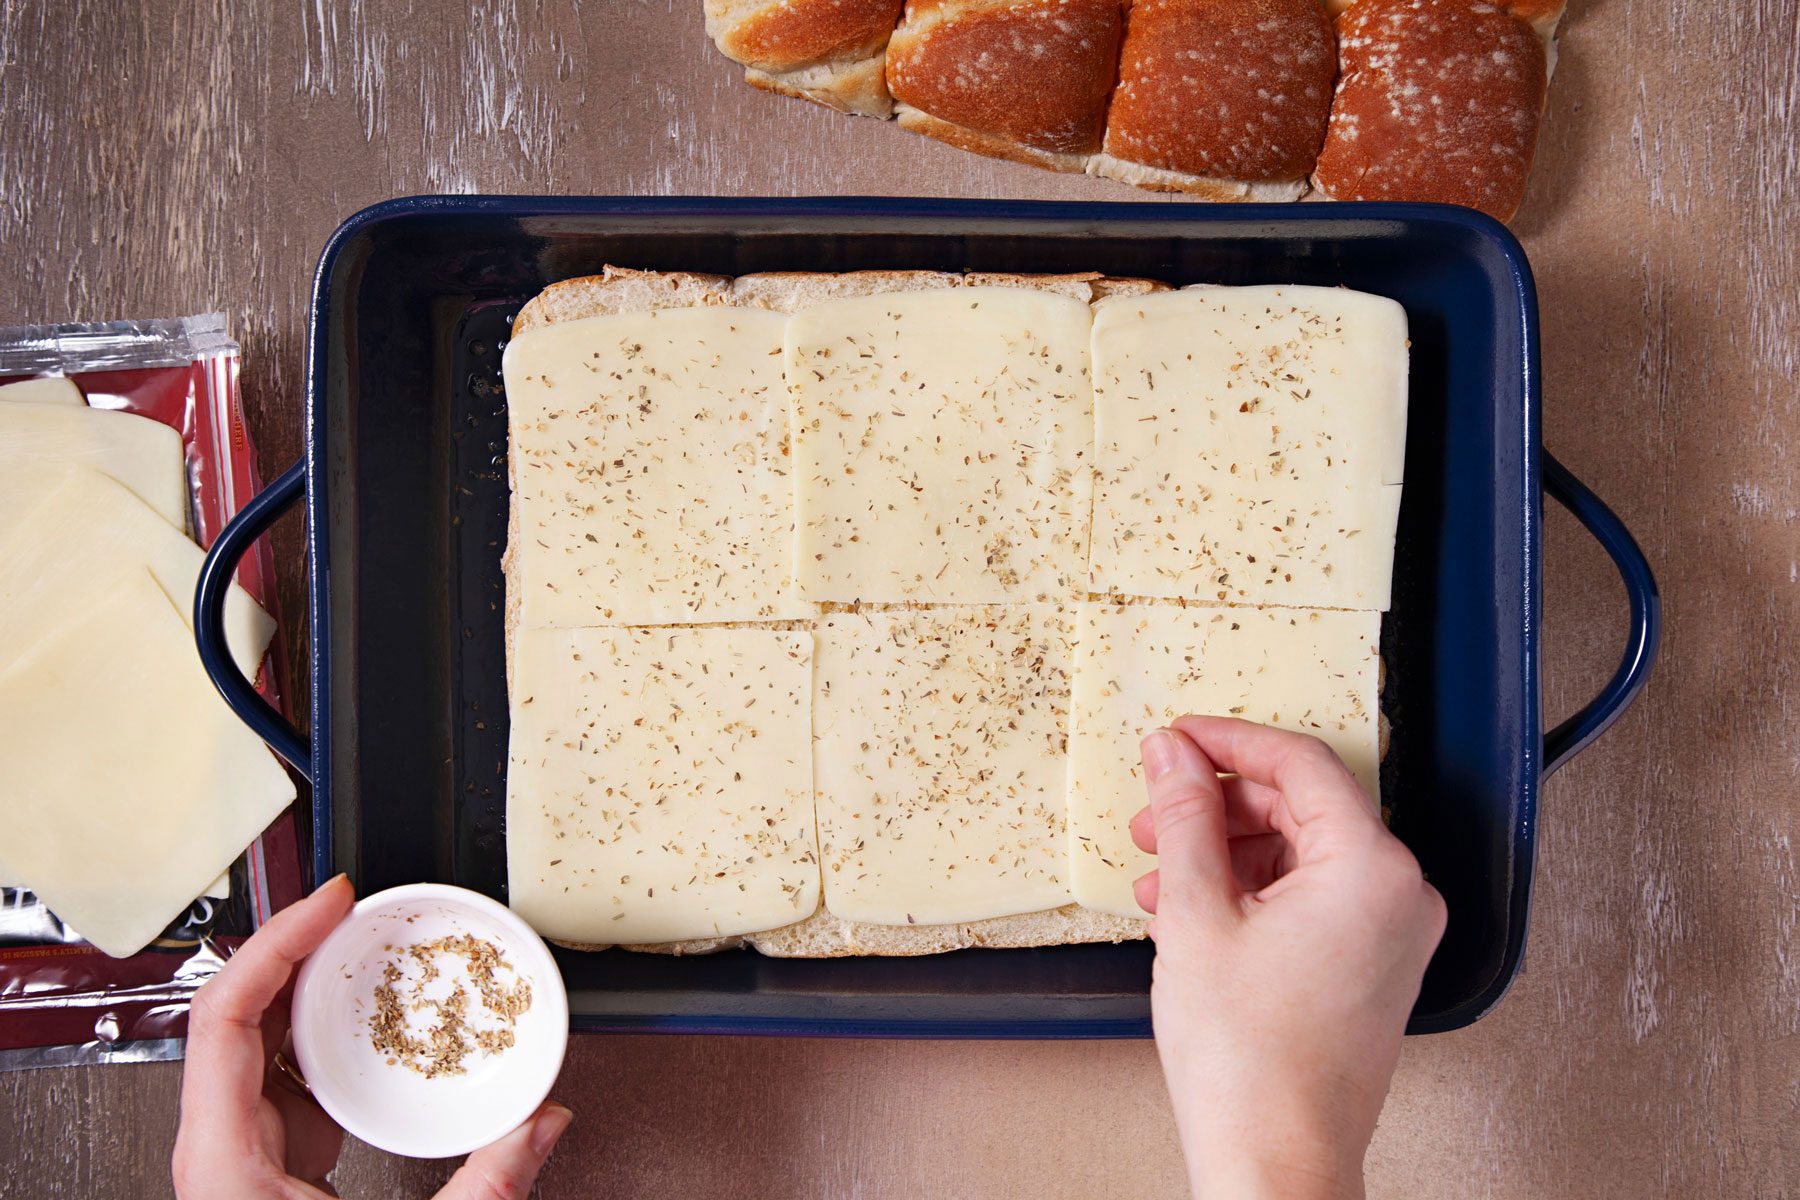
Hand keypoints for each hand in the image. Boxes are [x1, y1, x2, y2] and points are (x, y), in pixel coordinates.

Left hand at [173, 875, 573, 1198]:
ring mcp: (238, 1158)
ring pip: (256, 1044)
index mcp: (222, 1165)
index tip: (327, 905)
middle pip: (237, 1017)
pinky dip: (322, 1036)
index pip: (224, 1021)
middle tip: (351, 907)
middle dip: (297, 949)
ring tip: (360, 945)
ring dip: (308, 987)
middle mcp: (218, 1153)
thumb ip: (487, 1187)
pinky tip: (362, 1018)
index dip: (273, 945)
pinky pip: (283, 1077)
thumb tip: (545, 1121)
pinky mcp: (266, 1166)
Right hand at [1133, 718, 1445, 1199]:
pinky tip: (1192, 910)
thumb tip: (1174, 754)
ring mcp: (1391, 935)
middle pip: (1302, 808)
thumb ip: (1185, 816)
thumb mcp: (1196, 913)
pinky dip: (1252, 893)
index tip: (1178, 740)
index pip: (1300, 764)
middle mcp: (1400, 895)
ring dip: (1226, 853)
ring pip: (1301, 855)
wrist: (1274, 1161)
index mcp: (1372, 869)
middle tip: (1155, 812)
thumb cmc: (1249, 1063)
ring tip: (1161, 874)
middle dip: (1218, 807)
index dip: (1228, 742)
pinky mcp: (1373, 967)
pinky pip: (1313, 898)